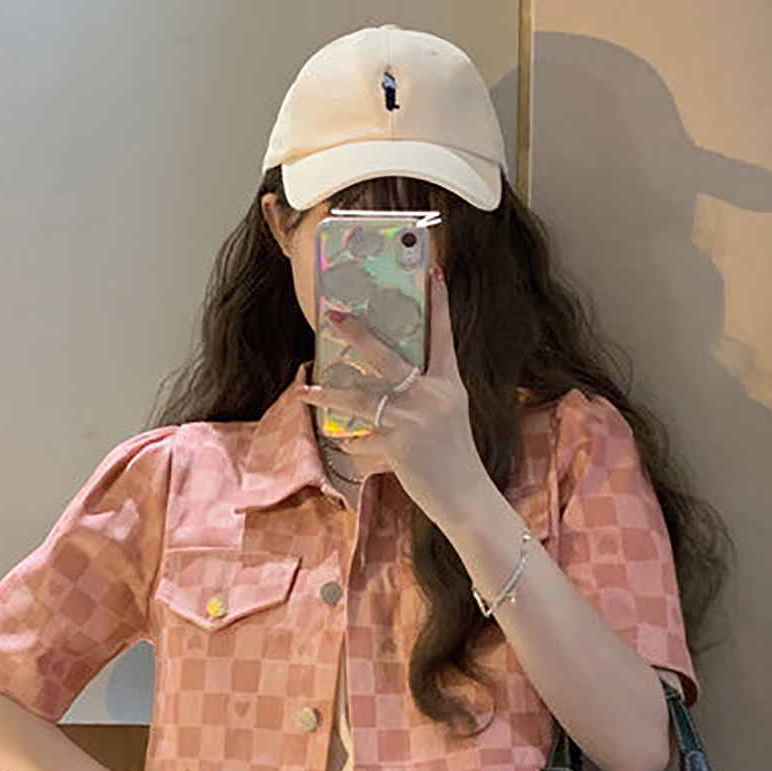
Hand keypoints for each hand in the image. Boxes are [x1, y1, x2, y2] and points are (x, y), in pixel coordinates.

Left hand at [295, 263, 494, 529]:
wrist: (466, 498)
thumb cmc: (454, 459)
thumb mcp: (447, 417)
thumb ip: (422, 396)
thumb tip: (384, 386)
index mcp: (449, 384)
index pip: (443, 336)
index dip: (439, 304)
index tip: (435, 272)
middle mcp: (431, 395)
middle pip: (387, 356)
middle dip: (358, 334)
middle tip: (335, 314)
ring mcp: (413, 419)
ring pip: (360, 400)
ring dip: (328, 396)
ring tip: (305, 391)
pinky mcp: (398, 445)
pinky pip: (361, 440)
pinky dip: (351, 445)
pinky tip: (346, 446)